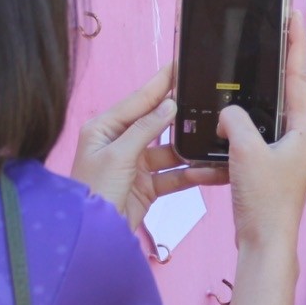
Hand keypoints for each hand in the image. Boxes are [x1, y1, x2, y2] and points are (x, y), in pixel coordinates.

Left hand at [71, 63, 225, 233]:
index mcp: (104, 129)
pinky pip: (173, 175)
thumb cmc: (93, 194)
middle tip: (204, 96)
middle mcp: (119, 143)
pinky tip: (207, 170)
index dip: (159, 84)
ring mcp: (134, 165)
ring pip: (169, 151)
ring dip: (189, 150)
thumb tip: (168, 105)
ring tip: (213, 137)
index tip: (178, 65)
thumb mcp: (118, 156)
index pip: (137, 100)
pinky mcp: (146, 186)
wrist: (92, 239)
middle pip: (156, 124)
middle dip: (180, 115)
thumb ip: (145, 129)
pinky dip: (189, 174)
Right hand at [220, 19, 305, 252]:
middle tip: (273, 34)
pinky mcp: (276, 169)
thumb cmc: (264, 203)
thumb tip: (228, 113)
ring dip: (258, 99)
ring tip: (249, 74)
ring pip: (272, 116)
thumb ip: (236, 121)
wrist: (265, 243)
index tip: (294, 15)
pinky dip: (246, 129)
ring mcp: (291, 155)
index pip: (300, 76)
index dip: (296, 43)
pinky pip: (261, 138)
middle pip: (289, 93)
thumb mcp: (245, 152)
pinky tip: (230, 124)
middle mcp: (304, 140)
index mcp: (305, 131)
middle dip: (278, 66)